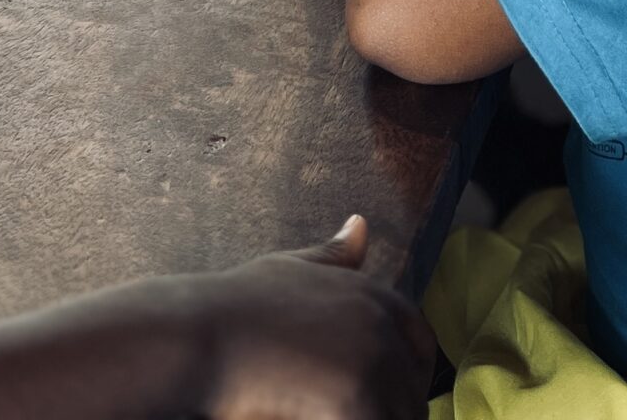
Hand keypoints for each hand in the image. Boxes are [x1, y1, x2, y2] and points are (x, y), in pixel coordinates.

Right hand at [195, 215, 435, 419]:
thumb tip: (361, 225)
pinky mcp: (361, 400)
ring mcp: (375, 361)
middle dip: (391, 405)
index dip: (406, 370)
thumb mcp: (294, 270)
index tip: (375, 392)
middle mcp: (383, 322)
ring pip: (401, 413)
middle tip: (347, 407)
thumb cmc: (242, 306)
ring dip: (378, 417)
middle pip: (412, 388)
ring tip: (328, 412)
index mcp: (374, 293)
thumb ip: (334, 257)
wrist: (206, 335)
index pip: (420, 341)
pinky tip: (321, 418)